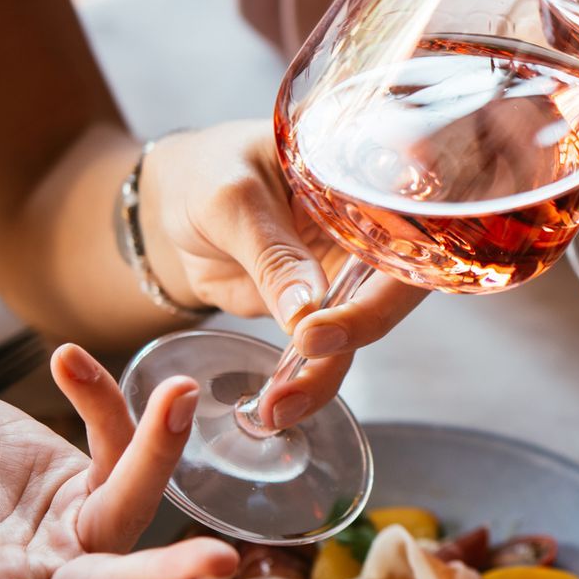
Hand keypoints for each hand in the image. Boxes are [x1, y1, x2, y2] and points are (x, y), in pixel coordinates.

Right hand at [0, 345, 238, 578]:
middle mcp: (41, 576)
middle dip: (170, 575)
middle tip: (224, 561)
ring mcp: (68, 527)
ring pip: (132, 503)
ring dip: (159, 453)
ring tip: (180, 396)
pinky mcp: (81, 478)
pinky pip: (114, 445)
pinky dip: (103, 403)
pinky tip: (67, 360)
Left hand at [136, 121, 426, 428]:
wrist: (175, 201)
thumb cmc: (208, 171)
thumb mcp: (231, 200)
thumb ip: (271, 252)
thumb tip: (308, 312)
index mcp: (368, 188)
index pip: (403, 241)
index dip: (379, 288)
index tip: (320, 325)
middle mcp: (374, 235)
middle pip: (391, 296)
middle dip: (354, 339)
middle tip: (304, 360)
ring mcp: (350, 277)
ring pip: (360, 334)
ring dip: (325, 375)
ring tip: (279, 407)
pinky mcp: (324, 311)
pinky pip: (329, 353)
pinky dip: (306, 382)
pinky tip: (277, 406)